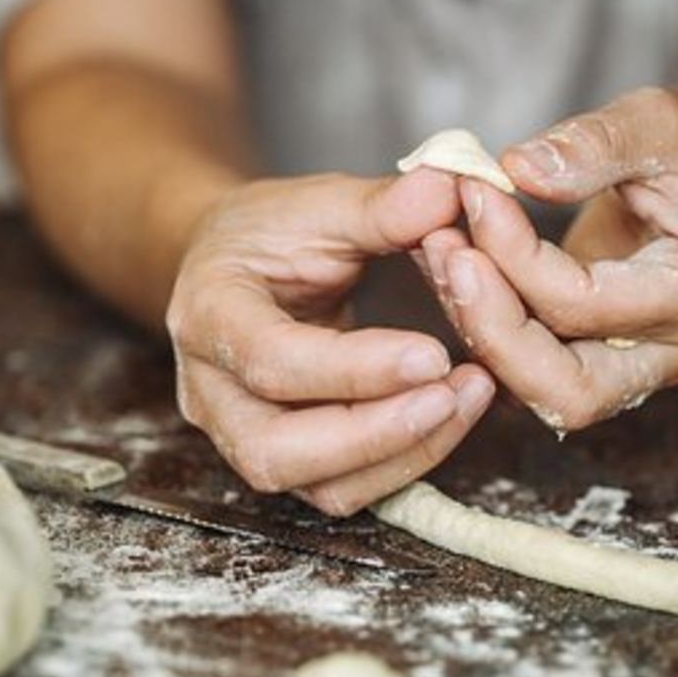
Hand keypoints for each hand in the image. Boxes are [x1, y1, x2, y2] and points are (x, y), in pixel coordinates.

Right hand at [167, 170, 495, 514]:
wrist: (236, 270)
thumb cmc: (271, 236)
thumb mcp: (317, 204)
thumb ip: (380, 205)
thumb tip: (450, 187)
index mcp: (209, 315)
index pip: (270, 362)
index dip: (353, 369)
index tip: (433, 352)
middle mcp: (211, 393)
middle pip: (278, 451)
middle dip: (376, 433)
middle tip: (453, 393)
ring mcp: (243, 437)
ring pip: (317, 487)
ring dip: (402, 455)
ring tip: (469, 398)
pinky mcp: (288, 460)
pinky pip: (345, 489)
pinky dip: (405, 462)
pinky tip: (452, 415)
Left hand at [418, 87, 677, 432]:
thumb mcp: (664, 120)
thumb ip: (595, 144)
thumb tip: (516, 170)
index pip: (585, 304)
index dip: (515, 255)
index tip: (474, 192)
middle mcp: (672, 354)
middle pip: (566, 392)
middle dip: (490, 329)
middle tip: (441, 252)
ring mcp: (635, 370)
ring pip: (538, 392)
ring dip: (477, 330)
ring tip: (435, 250)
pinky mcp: (598, 363)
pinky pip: (529, 369)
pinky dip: (483, 326)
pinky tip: (450, 266)